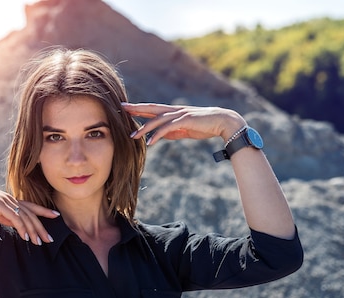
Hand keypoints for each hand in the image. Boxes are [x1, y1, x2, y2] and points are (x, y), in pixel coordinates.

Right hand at [0, 177, 58, 244]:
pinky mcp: (0, 206)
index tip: (56, 215)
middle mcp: (11, 200)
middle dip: (42, 228)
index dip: (44, 211)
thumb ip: (5, 217)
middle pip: (32, 214)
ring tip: (39, 242)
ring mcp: (7, 202)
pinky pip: (15, 218)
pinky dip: (22, 228)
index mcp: (10, 200)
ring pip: (26, 218)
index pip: (31, 206)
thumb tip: (15, 224)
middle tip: (50, 239)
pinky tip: (25, 237)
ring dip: (33, 231)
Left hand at [122, 103, 245, 145]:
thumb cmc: (205, 126)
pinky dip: (157, 135)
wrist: (222, 122)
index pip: (153, 109)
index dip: (139, 108)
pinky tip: (150, 142)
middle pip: (151, 108)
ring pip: (157, 120)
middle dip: (136, 108)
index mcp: (174, 112)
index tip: (126, 108)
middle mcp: (175, 111)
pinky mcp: (185, 120)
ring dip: (144, 128)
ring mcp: (180, 114)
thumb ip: (172, 131)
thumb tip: (160, 136)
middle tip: (121, 108)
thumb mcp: (185, 130)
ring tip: (132, 136)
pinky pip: (167, 128)